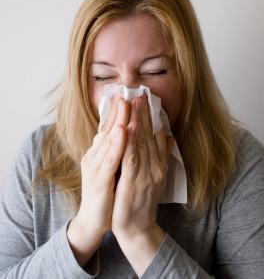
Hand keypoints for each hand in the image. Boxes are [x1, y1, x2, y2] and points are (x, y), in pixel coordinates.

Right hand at [68, 96, 128, 257]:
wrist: (95, 219)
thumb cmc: (108, 192)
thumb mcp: (116, 168)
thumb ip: (123, 151)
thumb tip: (131, 135)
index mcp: (100, 153)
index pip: (109, 128)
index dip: (118, 112)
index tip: (127, 95)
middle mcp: (95, 156)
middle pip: (108, 129)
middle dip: (120, 110)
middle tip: (128, 92)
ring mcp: (95, 167)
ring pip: (108, 140)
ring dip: (118, 120)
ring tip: (126, 103)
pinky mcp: (98, 179)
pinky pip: (109, 159)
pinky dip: (116, 144)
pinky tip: (122, 130)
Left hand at [112, 95, 171, 236]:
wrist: (138, 226)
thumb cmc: (143, 200)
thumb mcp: (156, 175)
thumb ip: (162, 155)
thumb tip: (166, 135)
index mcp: (158, 164)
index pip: (154, 136)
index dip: (149, 117)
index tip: (144, 99)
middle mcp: (155, 166)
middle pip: (148, 136)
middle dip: (143, 114)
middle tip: (139, 93)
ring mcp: (146, 174)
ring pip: (140, 143)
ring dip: (137, 122)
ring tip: (133, 103)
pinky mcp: (133, 183)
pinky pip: (131, 159)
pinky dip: (129, 142)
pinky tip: (126, 128)